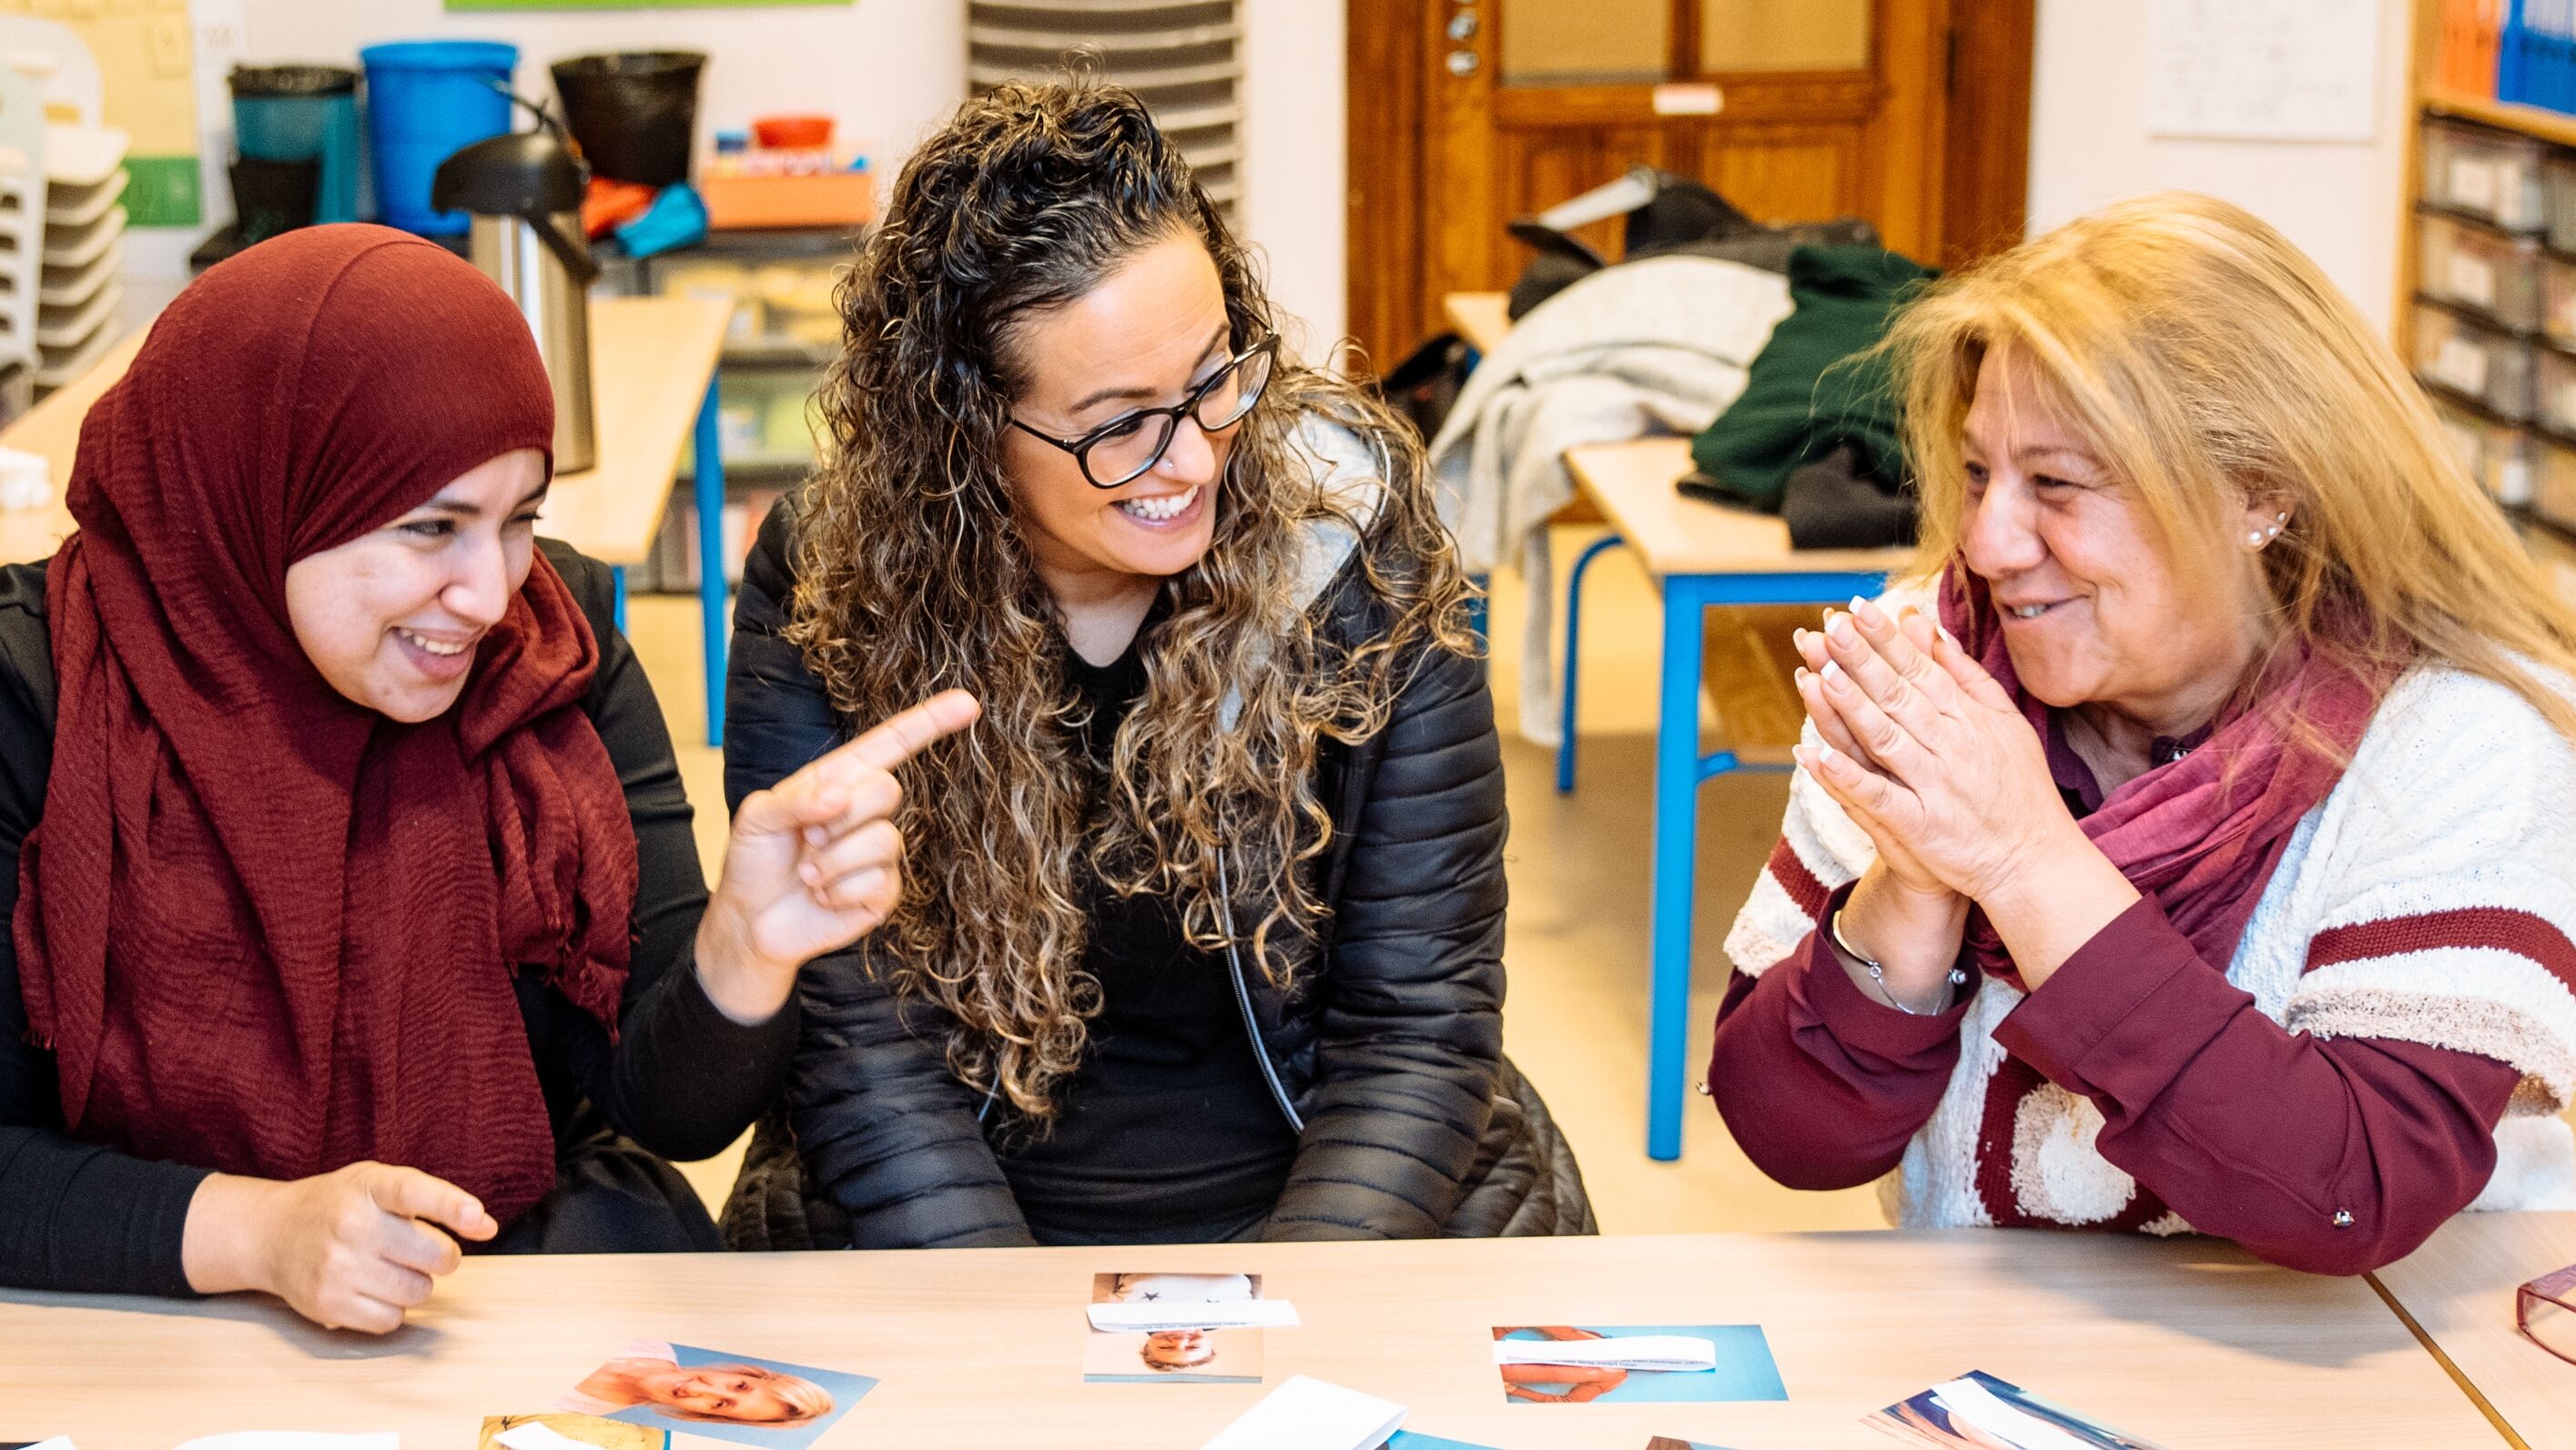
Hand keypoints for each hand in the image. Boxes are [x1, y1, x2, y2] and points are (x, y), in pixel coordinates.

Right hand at [182, 1163, 496, 1333]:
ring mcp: (336, 1267)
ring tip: (390, 1266)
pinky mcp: (326, 1304)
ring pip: (419, 1292)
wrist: (271, 1233)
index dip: (451, 1206)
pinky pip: (391, 1320)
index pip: (414, 1192)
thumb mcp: (380, 1183)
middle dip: (442, 1256)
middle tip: (424, 1249)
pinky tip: (372, 1288)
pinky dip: (392, 1309)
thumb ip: (437, 1199)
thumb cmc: (341, 1205)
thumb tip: (488, 1227)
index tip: (478, 1218)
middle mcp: (351, 1226)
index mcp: (369, 1187)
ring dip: (416, 1283)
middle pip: (434, 1255)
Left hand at [695, 689, 980, 1023]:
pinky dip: (839, 891)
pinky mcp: (883, 892)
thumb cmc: (754, 860)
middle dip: (840, 818)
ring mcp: (878, 852)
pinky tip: (822, 896)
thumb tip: (839, 798)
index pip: (891, 743)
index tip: (968, 703)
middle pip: (886, 789)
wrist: (751, 921)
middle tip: (806, 838)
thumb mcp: (756, 817)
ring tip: (808, 875)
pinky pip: (879, 881)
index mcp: (838, 779)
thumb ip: (794, 799)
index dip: (930, 722)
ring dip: (832, 862)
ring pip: (884, 840)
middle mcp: (864, 811)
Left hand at [1789, 598, 2068, 901]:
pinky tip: (1815, 757)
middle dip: (1863, 660)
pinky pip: (1879, 798)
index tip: (1857, 608)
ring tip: (1819, 675)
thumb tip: (1930, 629)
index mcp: (1968, 719)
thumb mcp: (2004, 722)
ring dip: (1852, 708)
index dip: (1887, 640)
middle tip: (1830, 627)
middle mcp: (1951, 747)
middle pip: (1899, 697)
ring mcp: (1935, 787)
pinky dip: (1847, 778)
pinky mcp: (1921, 826)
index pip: (1920, 671)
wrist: (2034, 860)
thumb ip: (1965, 676)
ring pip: (1886, 740)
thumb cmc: (2018, 787)